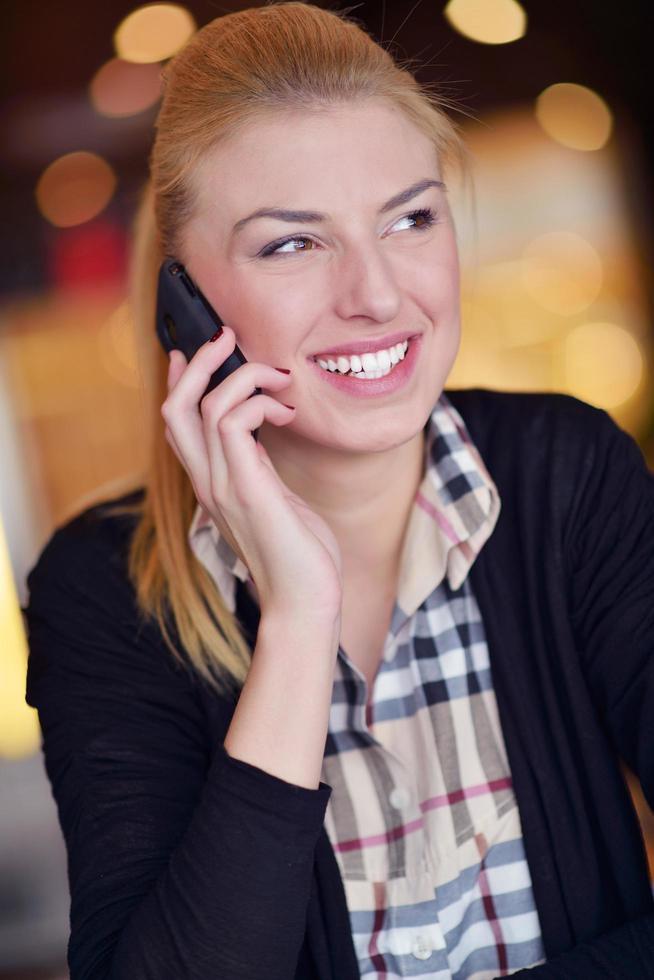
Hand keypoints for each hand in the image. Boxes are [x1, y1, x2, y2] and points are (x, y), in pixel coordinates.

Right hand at [161, 326, 342, 623]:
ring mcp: (222, 487)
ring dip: (242, 376)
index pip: (179, 424)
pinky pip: (233, 425)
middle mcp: (208, 482)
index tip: (196, 350)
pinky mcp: (246, 490)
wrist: (304, 603)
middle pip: (177, 408)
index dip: (182, 381)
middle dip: (199, 362)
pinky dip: (257, 403)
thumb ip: (260, 470)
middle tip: (227, 335)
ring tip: (279, 379)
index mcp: (213, 483)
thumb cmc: (300, 555)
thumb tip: (263, 439)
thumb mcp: (276, 500)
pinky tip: (285, 413)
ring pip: (203, 408)